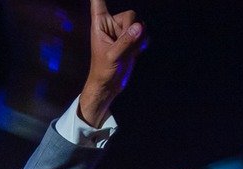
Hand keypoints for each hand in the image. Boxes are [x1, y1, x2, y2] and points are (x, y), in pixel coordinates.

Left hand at [78, 0, 146, 127]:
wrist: (109, 86)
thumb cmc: (102, 71)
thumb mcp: (113, 57)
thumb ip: (126, 41)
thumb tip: (139, 27)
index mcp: (100, 23)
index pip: (99, 2)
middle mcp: (111, 24)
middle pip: (130, 14)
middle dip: (130, 30)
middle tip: (121, 47)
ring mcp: (123, 31)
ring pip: (139, 24)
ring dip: (137, 39)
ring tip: (126, 53)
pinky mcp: (132, 39)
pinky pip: (144, 34)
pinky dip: (142, 43)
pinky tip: (134, 53)